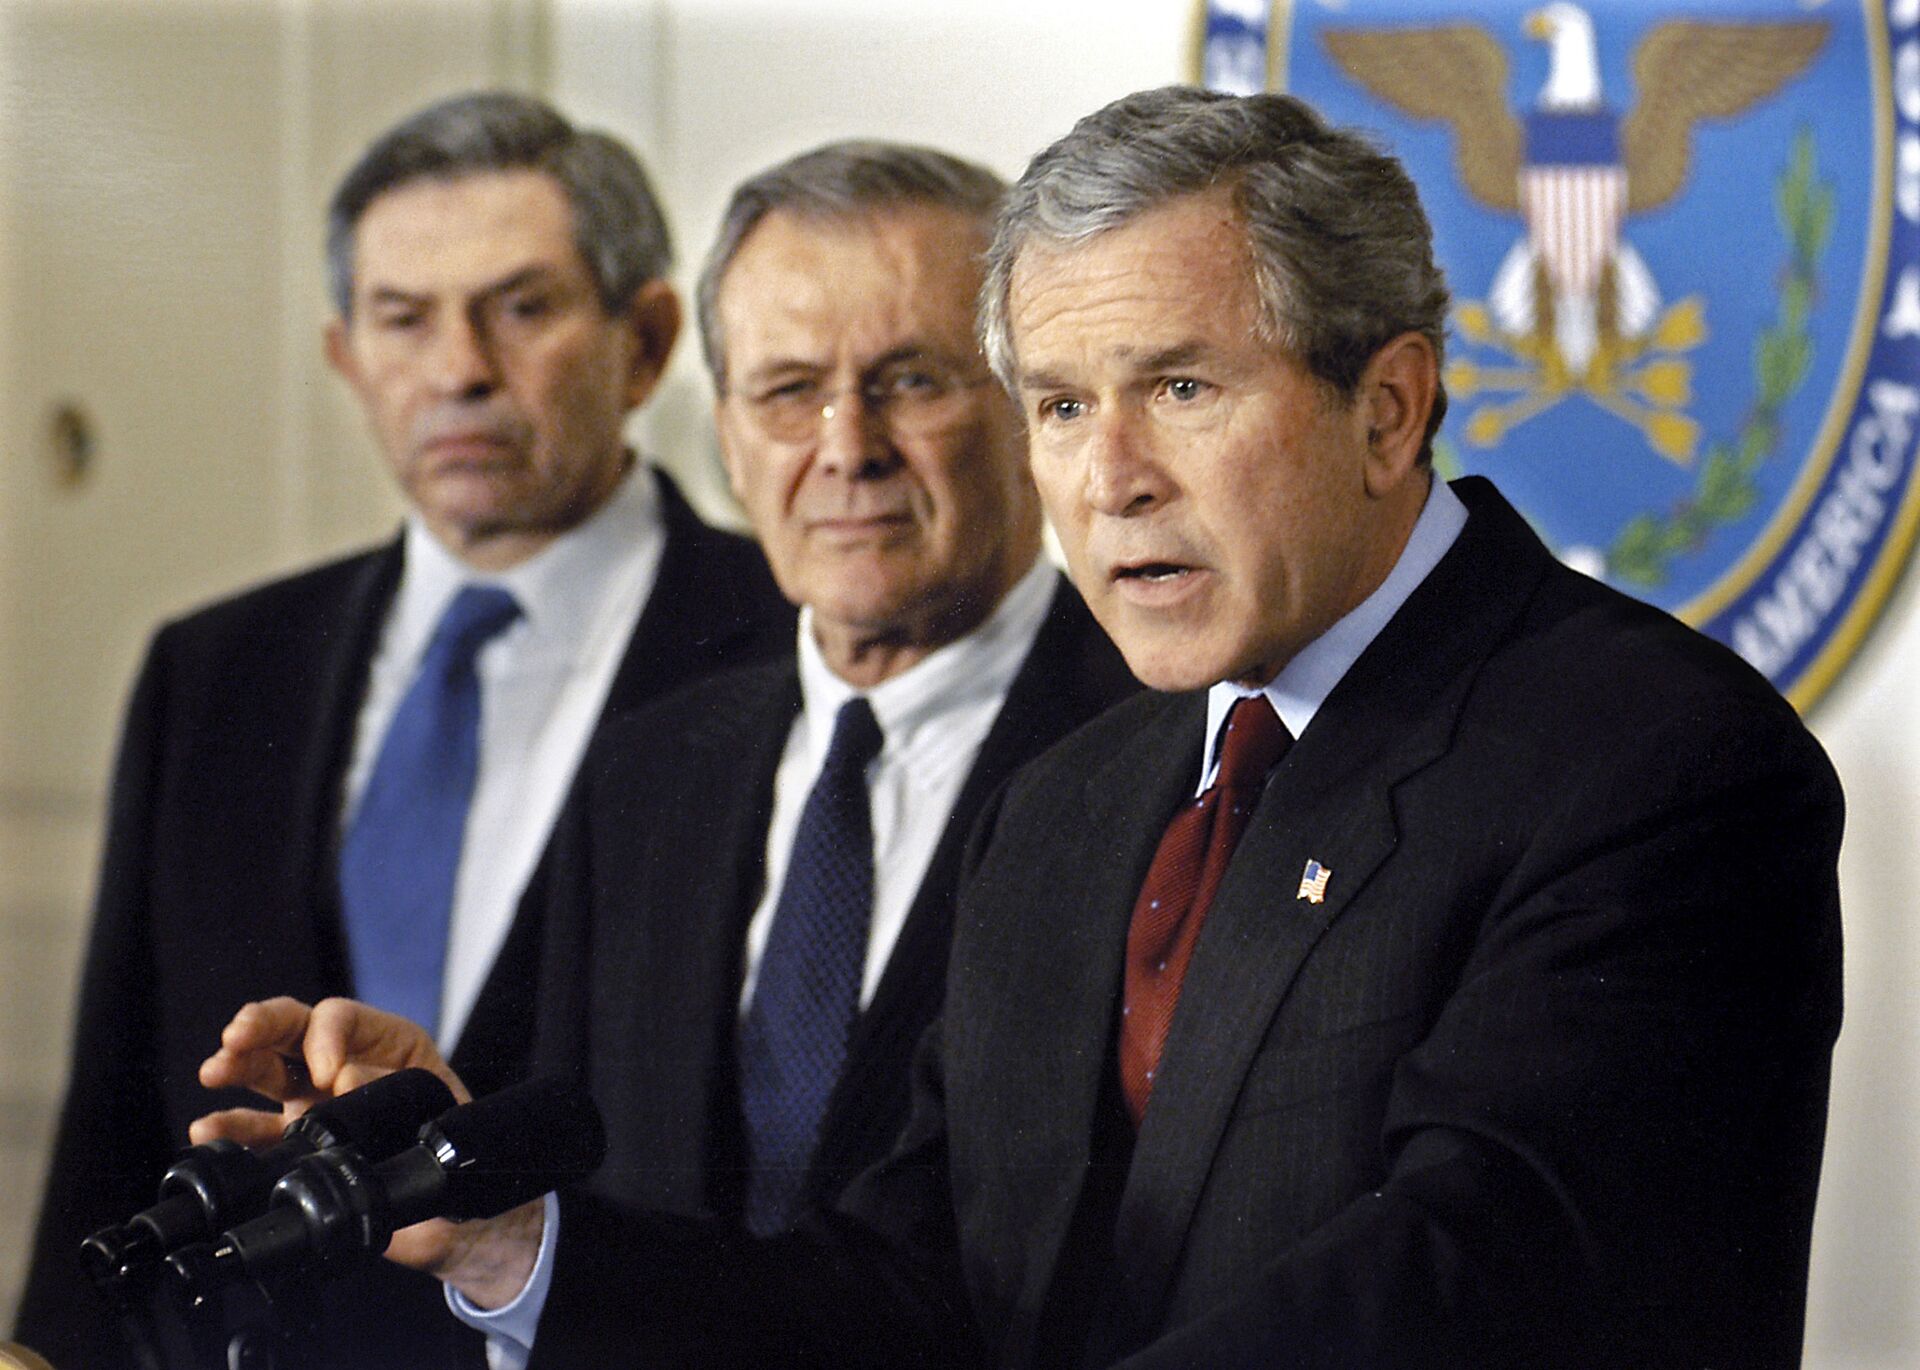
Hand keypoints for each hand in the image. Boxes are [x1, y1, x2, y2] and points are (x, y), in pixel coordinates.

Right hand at [192, 996, 484, 1273]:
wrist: (458, 1216)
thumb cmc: (457, 1157)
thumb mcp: (444, 1115)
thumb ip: (397, 1095)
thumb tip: (344, 1078)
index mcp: (388, 1048)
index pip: (341, 1018)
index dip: (325, 1036)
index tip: (328, 1072)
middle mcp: (345, 1068)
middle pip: (293, 1029)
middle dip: (261, 1026)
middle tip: (238, 1037)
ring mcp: (316, 1105)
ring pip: (266, 1071)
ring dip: (236, 1066)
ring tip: (214, 1072)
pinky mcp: (299, 1148)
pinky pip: (256, 1133)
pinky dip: (228, 1129)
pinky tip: (206, 1130)